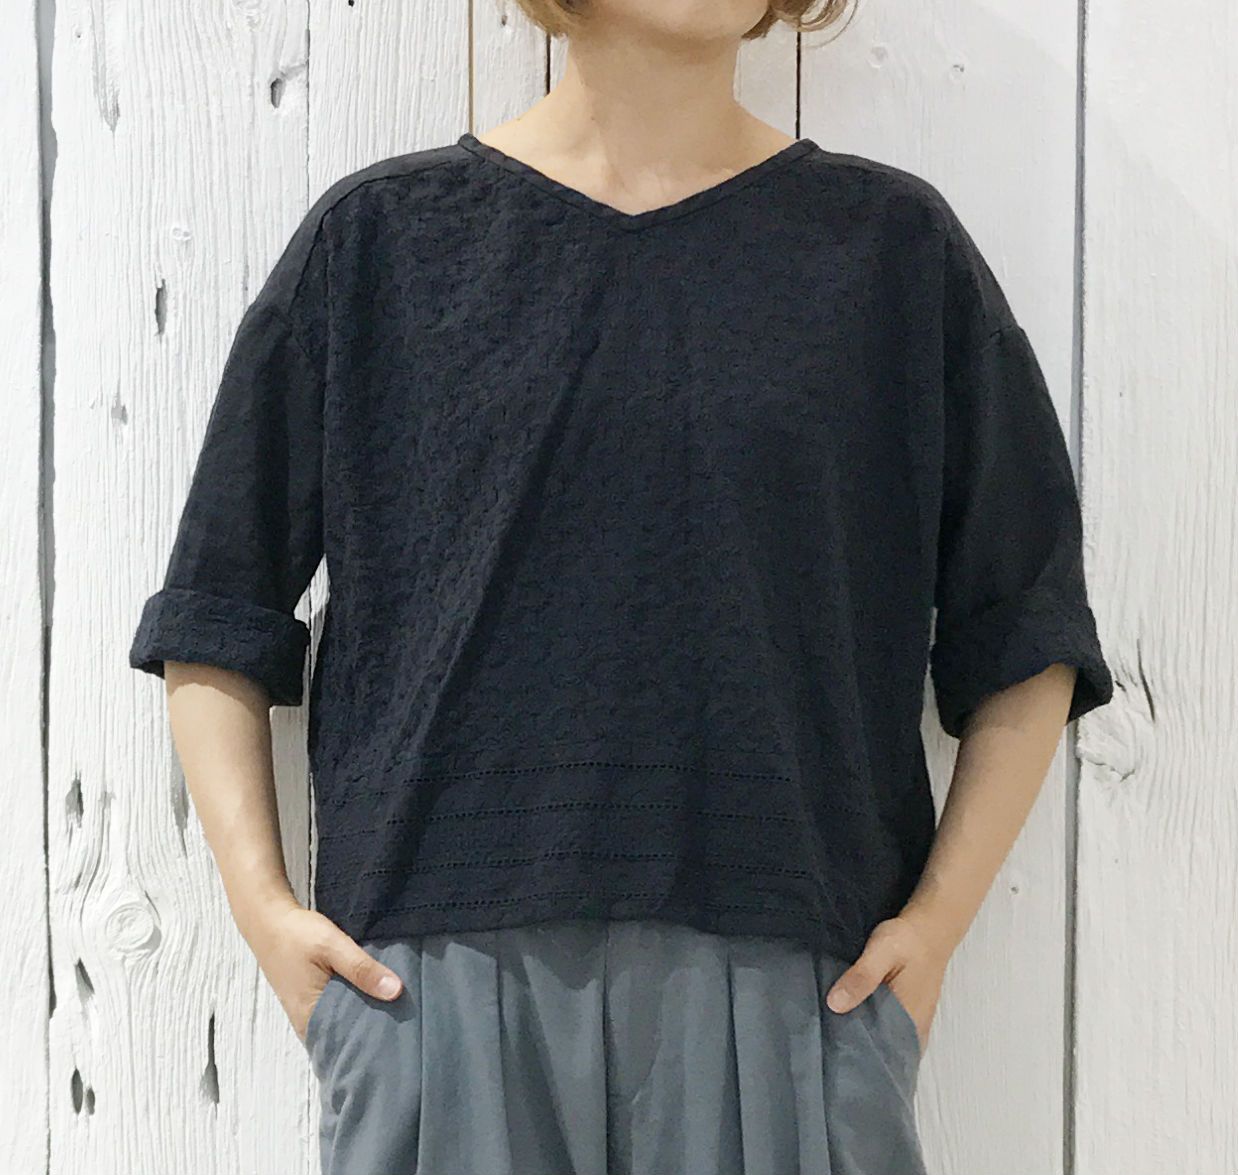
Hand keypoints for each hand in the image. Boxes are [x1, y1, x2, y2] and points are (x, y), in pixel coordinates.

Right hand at [242, 900, 405, 1042]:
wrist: (269, 923)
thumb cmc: (297, 935)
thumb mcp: (333, 946)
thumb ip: (362, 968)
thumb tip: (396, 991)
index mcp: (311, 1016)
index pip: (347, 1045)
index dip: (373, 1042)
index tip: (400, 1040)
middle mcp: (307, 1024)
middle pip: (345, 1038)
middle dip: (371, 1033)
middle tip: (405, 1029)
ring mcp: (306, 1015)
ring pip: (340, 1027)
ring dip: (362, 1020)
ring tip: (395, 1016)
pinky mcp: (309, 1004)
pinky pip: (334, 1016)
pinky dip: (352, 1010)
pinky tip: (372, 1001)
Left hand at [823, 913, 949, 1053]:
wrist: (929, 928)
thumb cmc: (906, 939)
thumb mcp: (882, 951)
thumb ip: (862, 977)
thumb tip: (835, 1004)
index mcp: (909, 1021)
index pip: (883, 1056)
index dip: (859, 1060)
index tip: (833, 1060)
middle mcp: (914, 1029)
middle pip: (883, 1053)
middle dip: (858, 1054)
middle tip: (827, 1052)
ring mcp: (913, 1023)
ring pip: (885, 1042)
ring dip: (864, 1041)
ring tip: (834, 1042)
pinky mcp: (908, 1013)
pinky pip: (888, 1031)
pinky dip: (872, 1030)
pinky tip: (851, 1024)